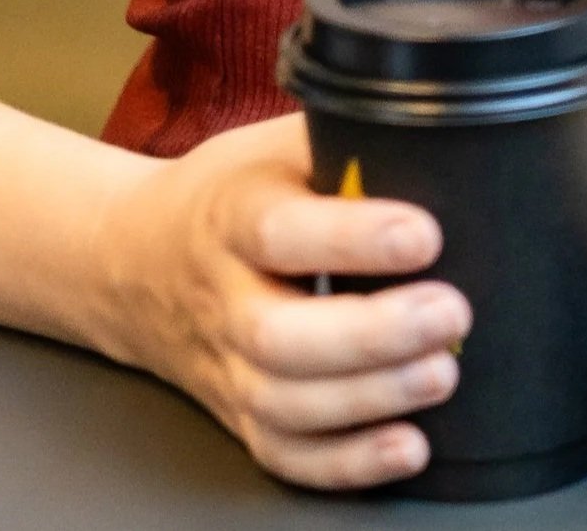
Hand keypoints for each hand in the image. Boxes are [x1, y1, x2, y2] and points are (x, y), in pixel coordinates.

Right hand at [93, 112, 468, 488]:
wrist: (134, 261)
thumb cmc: (230, 193)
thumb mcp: (274, 146)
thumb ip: (345, 137)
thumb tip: (438, 123)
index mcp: (232, 217)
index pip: (282, 232)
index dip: (352, 238)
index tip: (425, 234)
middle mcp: (222, 299)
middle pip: (280, 336)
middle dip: (373, 333)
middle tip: (452, 312)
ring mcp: (225, 367)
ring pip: (286, 404)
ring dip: (371, 398)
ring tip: (443, 373)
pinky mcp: (238, 417)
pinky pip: (285, 454)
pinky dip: (346, 463)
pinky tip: (407, 446)